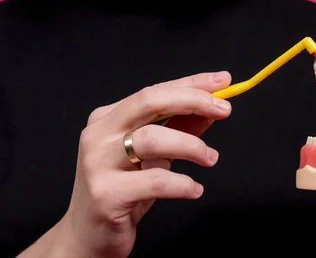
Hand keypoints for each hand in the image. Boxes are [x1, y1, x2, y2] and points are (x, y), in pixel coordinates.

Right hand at [51, 72, 232, 257]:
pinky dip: (183, 183)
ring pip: (151, 139)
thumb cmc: (124, 190)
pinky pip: (155, 180)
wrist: (88, 237)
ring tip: (211, 158)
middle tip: (224, 109)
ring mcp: (98, 164)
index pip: (155, 91)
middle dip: (192, 101)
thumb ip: (180, 128)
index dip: (192, 83)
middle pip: (149, 102)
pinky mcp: (106, 194)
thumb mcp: (154, 155)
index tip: (223, 81)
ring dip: (191, 146)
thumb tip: (212, 106)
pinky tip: (194, 189)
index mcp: (108, 118)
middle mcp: (98, 135)